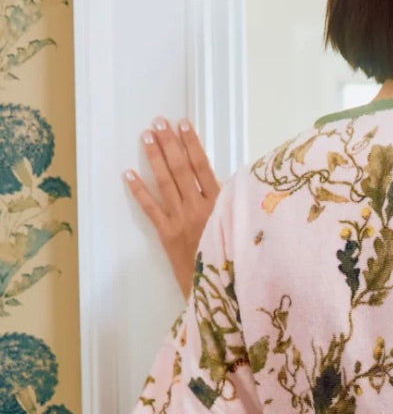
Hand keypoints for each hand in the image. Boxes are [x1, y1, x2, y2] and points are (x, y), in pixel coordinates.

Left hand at [123, 115, 220, 297]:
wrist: (222, 292)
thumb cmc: (235, 260)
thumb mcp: (242, 228)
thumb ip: (233, 206)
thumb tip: (229, 182)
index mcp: (222, 205)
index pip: (203, 167)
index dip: (192, 144)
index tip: (183, 123)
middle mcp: (200, 209)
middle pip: (181, 169)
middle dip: (170, 144)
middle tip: (158, 122)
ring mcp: (182, 220)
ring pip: (166, 183)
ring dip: (155, 158)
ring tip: (146, 137)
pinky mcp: (167, 235)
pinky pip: (151, 209)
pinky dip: (139, 191)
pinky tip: (129, 174)